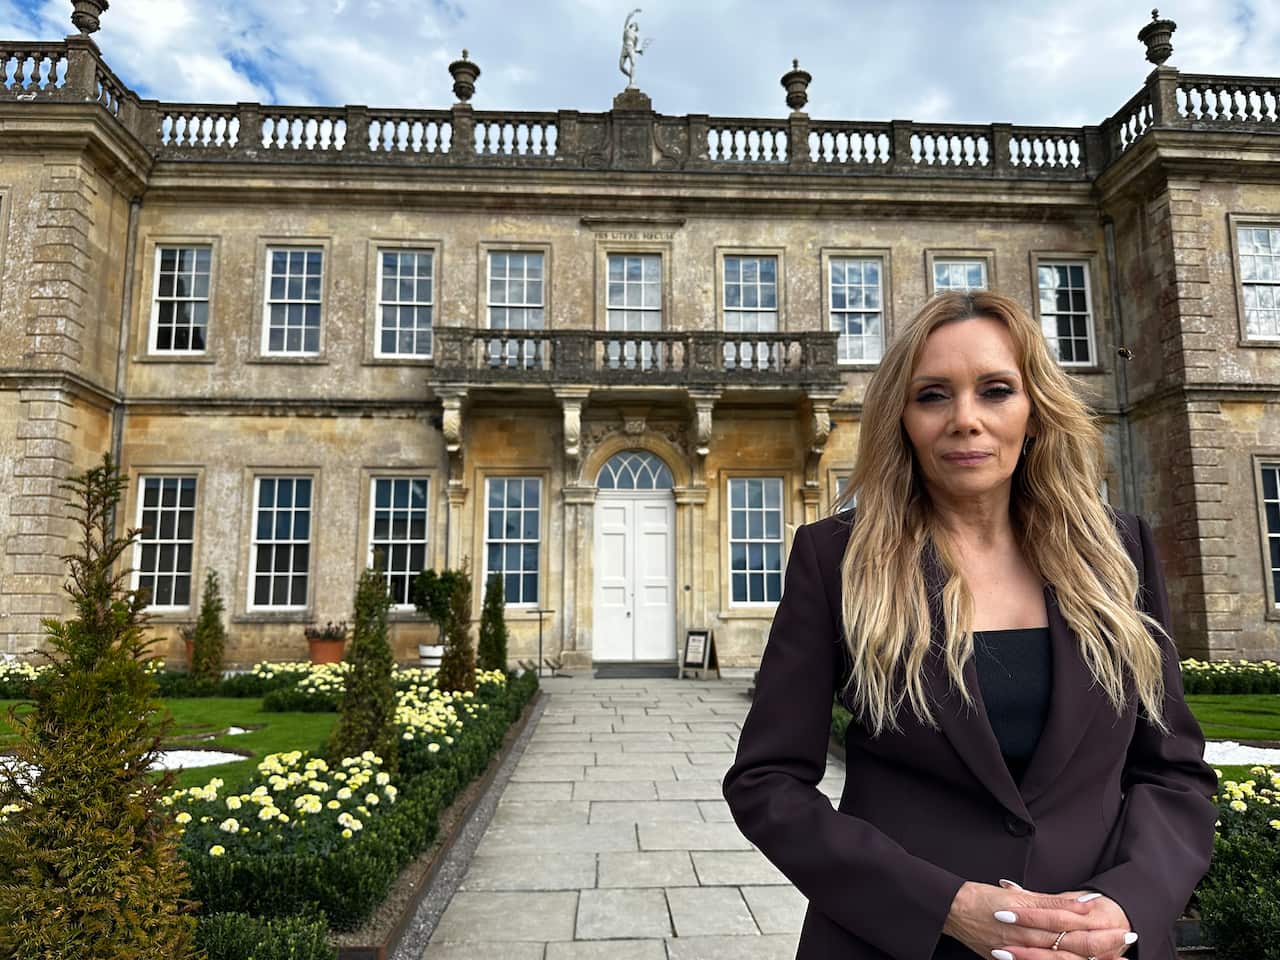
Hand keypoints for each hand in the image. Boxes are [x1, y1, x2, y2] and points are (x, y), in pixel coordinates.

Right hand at [943, 880, 1136, 959]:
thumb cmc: (981, 898)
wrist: (951, 911)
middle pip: (1071, 946)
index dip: (1096, 926)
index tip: (1119, 925)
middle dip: (1102, 946)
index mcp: (1029, 919)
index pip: (1071, 924)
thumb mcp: (1016, 895)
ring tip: (1114, 958)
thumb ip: (1049, 901)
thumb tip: (1082, 903)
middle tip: (1126, 941)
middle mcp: (1027, 939)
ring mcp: (1020, 954)